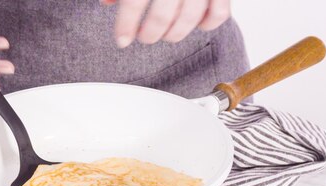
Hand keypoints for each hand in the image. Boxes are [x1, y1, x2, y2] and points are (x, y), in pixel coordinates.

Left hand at [102, 0, 230, 47]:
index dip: (126, 24)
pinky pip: (219, 14)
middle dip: (150, 34)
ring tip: (165, 35)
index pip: (135, 1)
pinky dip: (206, 24)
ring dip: (174, 34)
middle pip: (162, 16)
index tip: (122, 41)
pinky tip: (194, 24)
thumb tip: (107, 2)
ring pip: (190, 19)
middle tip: (144, 37)